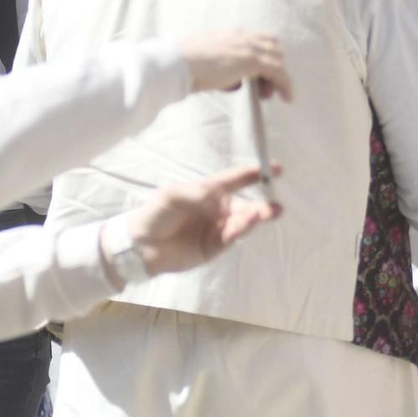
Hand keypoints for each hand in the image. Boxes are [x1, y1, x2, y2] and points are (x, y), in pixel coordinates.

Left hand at [113, 164, 282, 275]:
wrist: (141, 245)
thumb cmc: (156, 213)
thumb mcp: (173, 194)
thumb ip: (198, 194)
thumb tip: (221, 204)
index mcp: (210, 191)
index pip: (237, 179)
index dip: (256, 173)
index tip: (276, 169)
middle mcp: (219, 209)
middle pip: (248, 204)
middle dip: (264, 205)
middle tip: (276, 206)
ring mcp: (219, 228)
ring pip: (243, 222)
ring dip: (254, 219)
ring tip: (261, 215)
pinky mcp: (215, 247)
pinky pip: (232, 238)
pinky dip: (239, 232)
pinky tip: (241, 228)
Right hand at [179, 32, 292, 100]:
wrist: (173, 64)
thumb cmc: (181, 66)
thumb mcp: (206, 62)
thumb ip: (222, 68)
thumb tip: (232, 82)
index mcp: (230, 34)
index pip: (258, 40)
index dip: (263, 57)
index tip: (258, 76)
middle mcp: (241, 36)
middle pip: (272, 47)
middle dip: (272, 66)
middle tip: (263, 88)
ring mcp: (247, 46)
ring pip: (277, 59)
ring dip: (277, 78)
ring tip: (269, 96)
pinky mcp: (250, 60)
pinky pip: (278, 72)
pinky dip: (285, 84)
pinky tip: (287, 97)